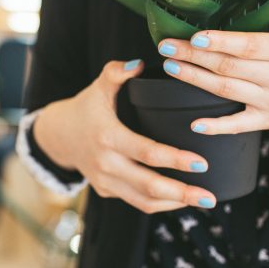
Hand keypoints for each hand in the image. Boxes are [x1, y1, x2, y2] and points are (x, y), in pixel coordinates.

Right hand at [33, 60, 218, 212]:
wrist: (58, 135)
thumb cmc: (86, 107)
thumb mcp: (98, 86)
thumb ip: (116, 72)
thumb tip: (139, 63)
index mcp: (108, 137)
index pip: (147, 153)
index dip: (175, 159)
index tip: (202, 163)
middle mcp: (106, 164)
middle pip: (148, 186)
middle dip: (182, 193)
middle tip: (210, 197)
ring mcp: (105, 181)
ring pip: (143, 201)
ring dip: (175, 204)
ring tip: (202, 200)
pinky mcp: (106, 191)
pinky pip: (136, 202)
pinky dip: (160, 203)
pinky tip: (181, 199)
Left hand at [157, 0, 268, 149]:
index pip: (251, 46)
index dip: (222, 42)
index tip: (195, 37)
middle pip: (230, 67)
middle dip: (195, 57)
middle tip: (166, 46)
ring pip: (227, 90)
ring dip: (195, 79)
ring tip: (170, 66)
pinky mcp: (265, 120)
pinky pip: (238, 125)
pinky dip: (216, 126)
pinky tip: (194, 123)